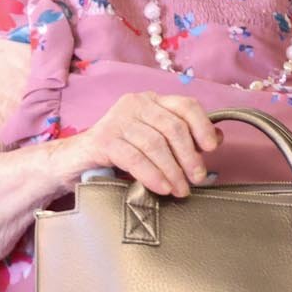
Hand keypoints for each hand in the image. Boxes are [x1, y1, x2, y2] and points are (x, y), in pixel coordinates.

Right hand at [74, 91, 220, 197]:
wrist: (75, 161)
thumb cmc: (119, 153)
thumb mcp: (154, 143)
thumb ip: (183, 139)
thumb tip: (216, 139)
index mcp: (151, 101)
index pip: (185, 105)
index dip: (202, 125)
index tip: (211, 148)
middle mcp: (135, 103)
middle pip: (172, 127)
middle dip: (189, 156)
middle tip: (197, 179)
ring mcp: (117, 119)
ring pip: (155, 144)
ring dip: (172, 170)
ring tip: (181, 190)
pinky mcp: (103, 139)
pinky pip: (134, 157)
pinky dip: (152, 174)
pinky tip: (162, 188)